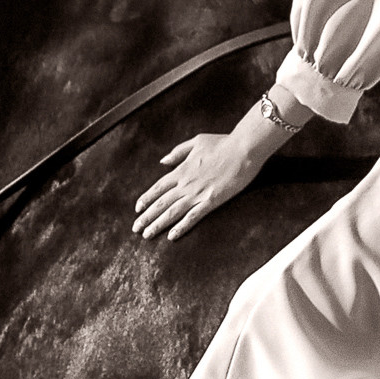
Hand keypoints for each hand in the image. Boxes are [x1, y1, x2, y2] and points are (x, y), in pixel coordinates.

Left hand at [134, 131, 261, 240]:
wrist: (243, 149)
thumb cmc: (222, 143)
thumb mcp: (196, 141)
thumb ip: (178, 152)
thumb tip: (163, 162)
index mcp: (181, 170)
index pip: (158, 187)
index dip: (146, 199)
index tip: (137, 209)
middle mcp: (185, 184)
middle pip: (160, 203)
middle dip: (146, 217)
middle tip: (136, 229)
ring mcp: (197, 193)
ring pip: (172, 212)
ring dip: (158, 224)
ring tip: (147, 235)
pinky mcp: (211, 201)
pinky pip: (193, 217)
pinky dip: (181, 227)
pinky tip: (172, 236)